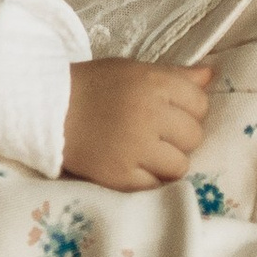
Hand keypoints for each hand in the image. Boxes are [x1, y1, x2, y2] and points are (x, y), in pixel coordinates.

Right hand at [60, 56, 212, 189]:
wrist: (45, 110)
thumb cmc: (92, 87)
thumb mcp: (132, 70)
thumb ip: (174, 75)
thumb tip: (210, 75)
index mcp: (153, 84)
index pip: (200, 103)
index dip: (188, 108)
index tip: (170, 110)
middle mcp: (149, 115)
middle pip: (193, 136)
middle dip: (179, 136)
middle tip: (157, 133)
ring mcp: (135, 148)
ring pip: (180, 165)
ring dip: (167, 161)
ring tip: (147, 152)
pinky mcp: (120, 176)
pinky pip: (156, 186)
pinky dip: (148, 179)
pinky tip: (134, 166)